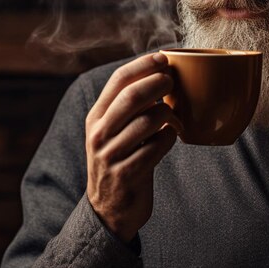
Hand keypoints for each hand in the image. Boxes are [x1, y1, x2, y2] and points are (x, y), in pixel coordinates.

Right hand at [85, 52, 180, 242]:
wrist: (108, 210)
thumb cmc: (120, 160)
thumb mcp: (113, 132)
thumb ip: (127, 107)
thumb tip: (158, 73)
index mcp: (95, 117)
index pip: (117, 80)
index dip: (142, 65)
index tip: (164, 57)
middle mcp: (99, 134)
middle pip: (131, 97)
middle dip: (158, 83)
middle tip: (173, 82)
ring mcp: (111, 155)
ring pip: (148, 121)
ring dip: (168, 113)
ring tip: (173, 116)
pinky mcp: (127, 174)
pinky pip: (156, 147)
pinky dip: (170, 137)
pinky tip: (171, 136)